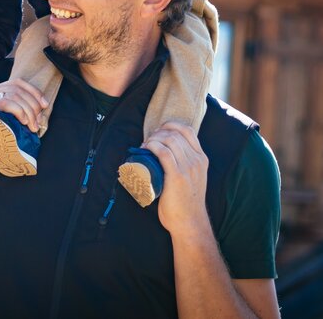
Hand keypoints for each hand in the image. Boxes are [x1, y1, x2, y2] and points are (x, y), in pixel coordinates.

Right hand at [0, 79, 49, 163]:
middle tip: (38, 122)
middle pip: (17, 89)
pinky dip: (18, 111)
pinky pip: (4, 103)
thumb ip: (15, 111)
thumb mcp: (4, 120)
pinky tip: (23, 121)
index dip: (34, 91)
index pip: (17, 83)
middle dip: (33, 105)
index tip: (45, 105)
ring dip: (28, 111)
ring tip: (32, 126)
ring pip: (13, 95)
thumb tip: (39, 111)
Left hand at [143, 121, 209, 235]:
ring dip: (153, 139)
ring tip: (144, 146)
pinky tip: (145, 149)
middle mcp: (197, 161)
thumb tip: (165, 152)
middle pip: (175, 133)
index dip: (170, 125)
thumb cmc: (185, 201)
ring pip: (169, 140)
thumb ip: (185, 165)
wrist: (189, 222)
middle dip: (157, 133)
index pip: (188, 130)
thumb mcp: (192, 178)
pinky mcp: (177, 176)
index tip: (158, 131)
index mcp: (202, 159)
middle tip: (147, 142)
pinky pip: (164, 153)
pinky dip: (152, 146)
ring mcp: (188, 168)